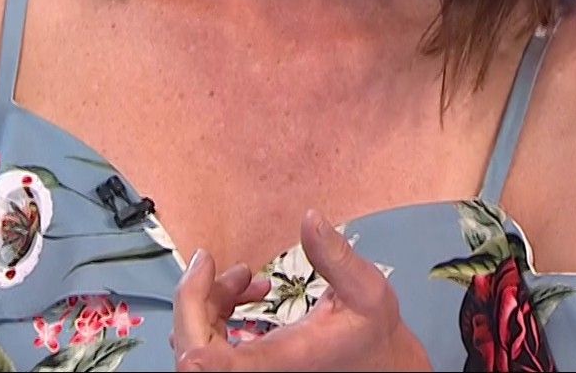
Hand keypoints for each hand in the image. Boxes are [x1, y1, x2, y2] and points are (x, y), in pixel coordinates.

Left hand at [170, 209, 430, 370]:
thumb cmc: (373, 334)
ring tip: (244, 275)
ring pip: (199, 344)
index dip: (194, 330)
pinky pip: (212, 344)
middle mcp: (259, 372)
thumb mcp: (367, 289)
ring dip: (208, 302)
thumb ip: (337, 256)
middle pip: (194, 348)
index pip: (218, 364)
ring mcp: (251, 371)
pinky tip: (247, 289)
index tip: (200, 291)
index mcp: (281, 360)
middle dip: (196, 297)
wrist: (381, 364)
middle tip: (212, 262)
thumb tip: (310, 218)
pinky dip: (217, 313)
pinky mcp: (249, 367)